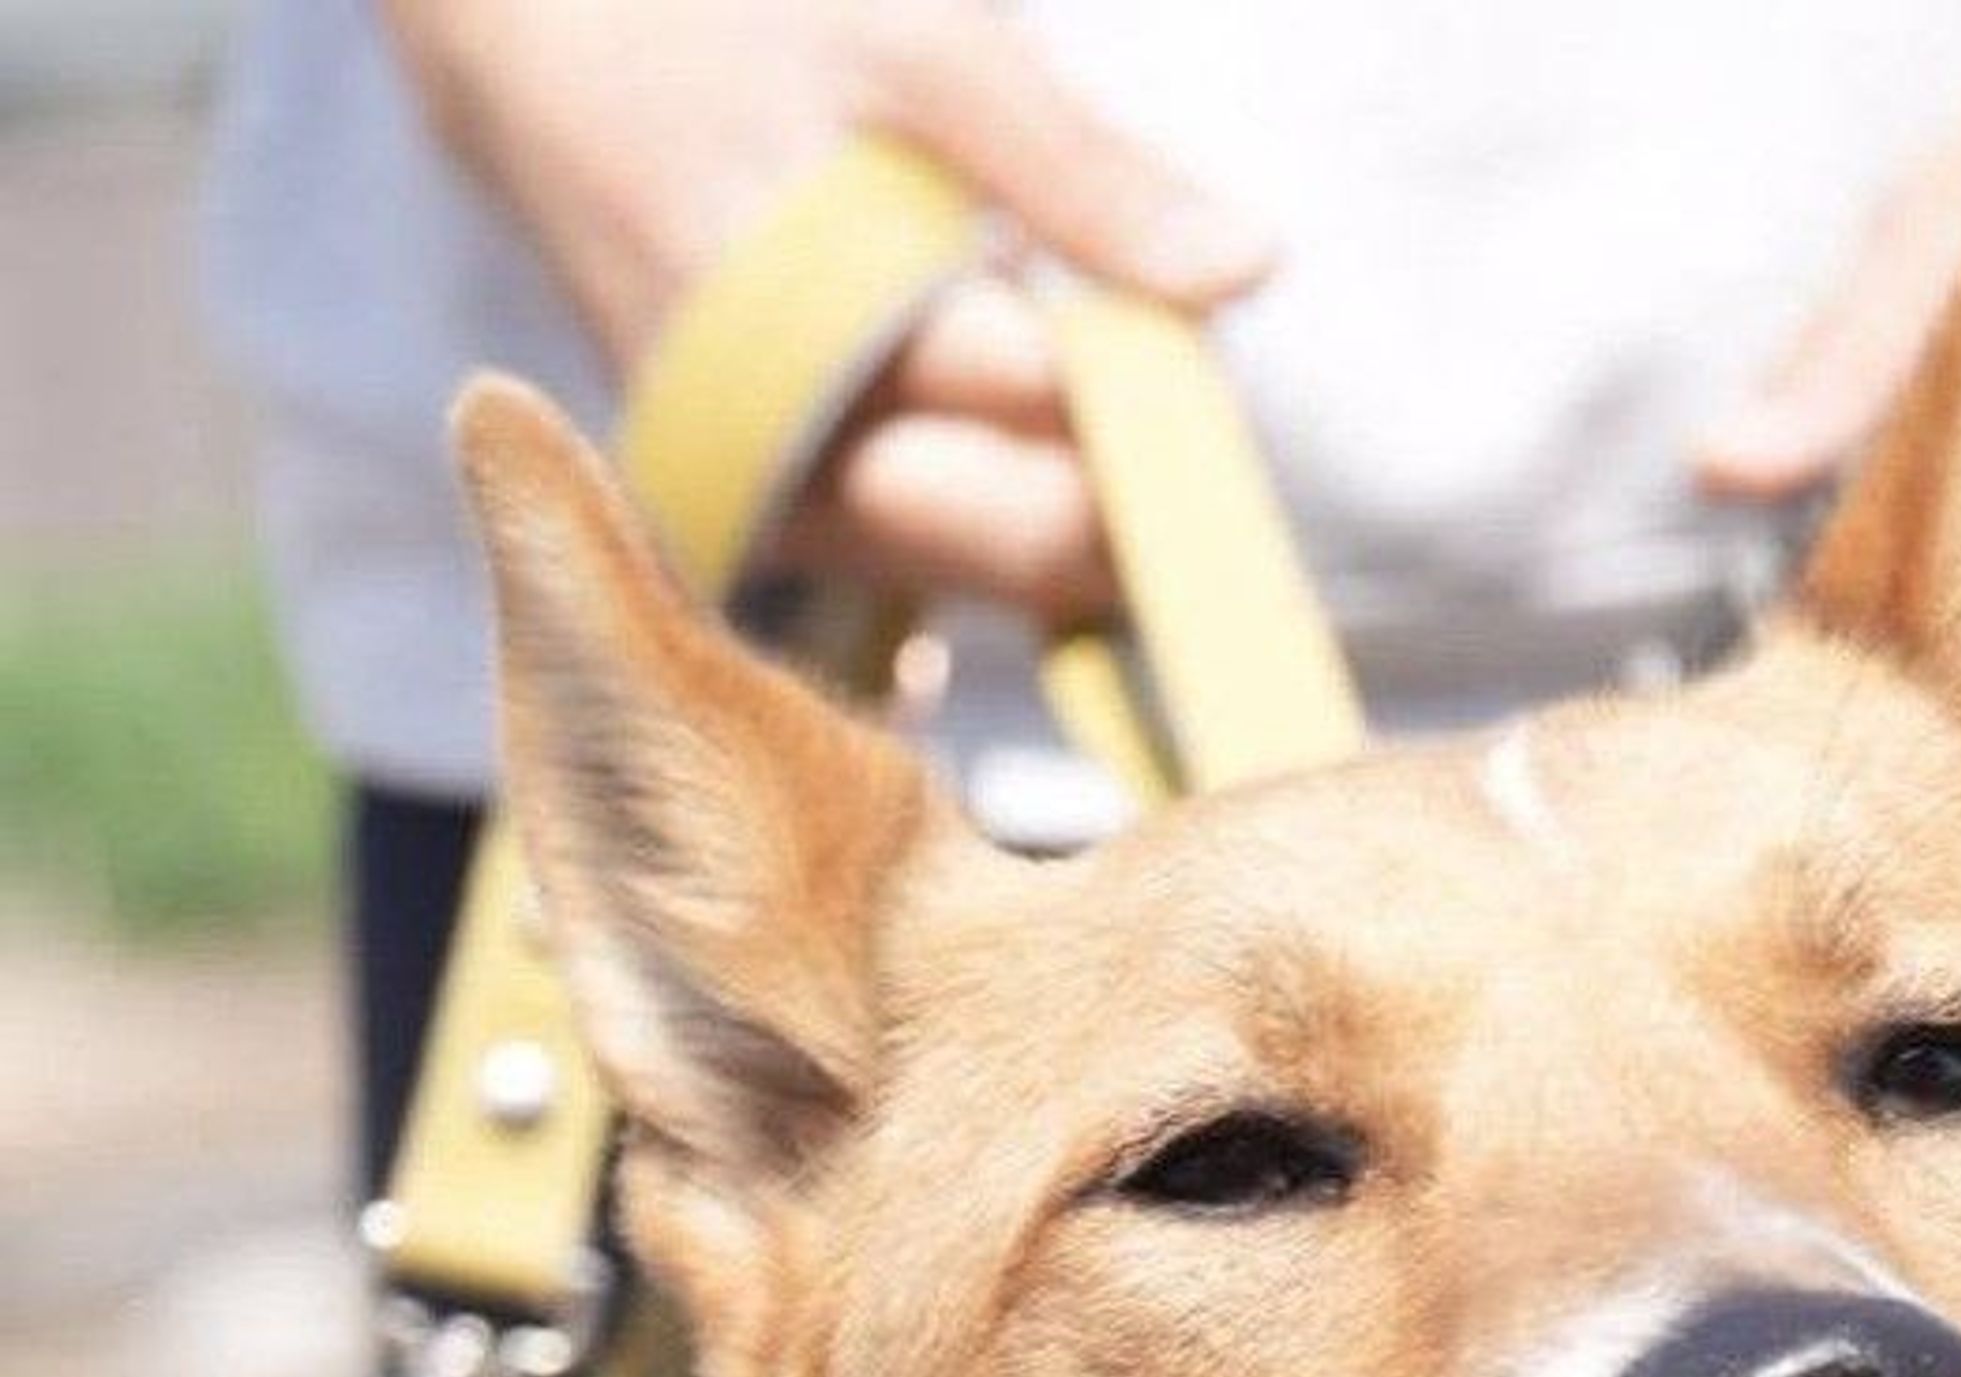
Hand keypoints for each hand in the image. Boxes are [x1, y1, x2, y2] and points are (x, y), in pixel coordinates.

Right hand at [382, 0, 1271, 616]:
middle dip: (1138, 483)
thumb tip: (1249, 267)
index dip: (1168, 420)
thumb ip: (1080, 172)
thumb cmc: (741, 25)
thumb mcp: (919, 47)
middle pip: (1036, 552)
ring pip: (1006, 572)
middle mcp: (790, 469)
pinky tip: (1011, 385)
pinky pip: (955, 545)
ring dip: (1086, 492)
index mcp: (816, 349)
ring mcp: (787, 518)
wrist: (545, 59)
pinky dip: (1018, 482)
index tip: (1214, 377)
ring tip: (1086, 362)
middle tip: (1173, 382)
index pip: (1054, 441)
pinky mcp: (794, 528)